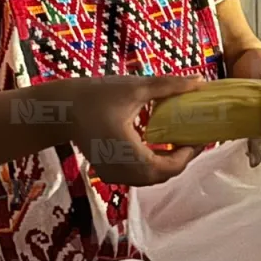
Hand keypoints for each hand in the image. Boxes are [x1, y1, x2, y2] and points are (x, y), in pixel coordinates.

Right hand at [68, 75, 204, 185]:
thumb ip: (168, 86)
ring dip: (167, 163)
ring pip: (150, 178)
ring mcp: (113, 175)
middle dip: (181, 159)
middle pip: (162, 176)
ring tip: (180, 140)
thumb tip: (200, 82)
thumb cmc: (95, 96)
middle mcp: (121, 171)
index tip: (200, 137)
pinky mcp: (108, 173)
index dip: (189, 154)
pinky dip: (152, 164)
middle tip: (193, 138)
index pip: (169, 166)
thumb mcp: (135, 88)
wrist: (59, 109)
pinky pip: (138, 175)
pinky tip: (160, 146)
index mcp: (129, 154)